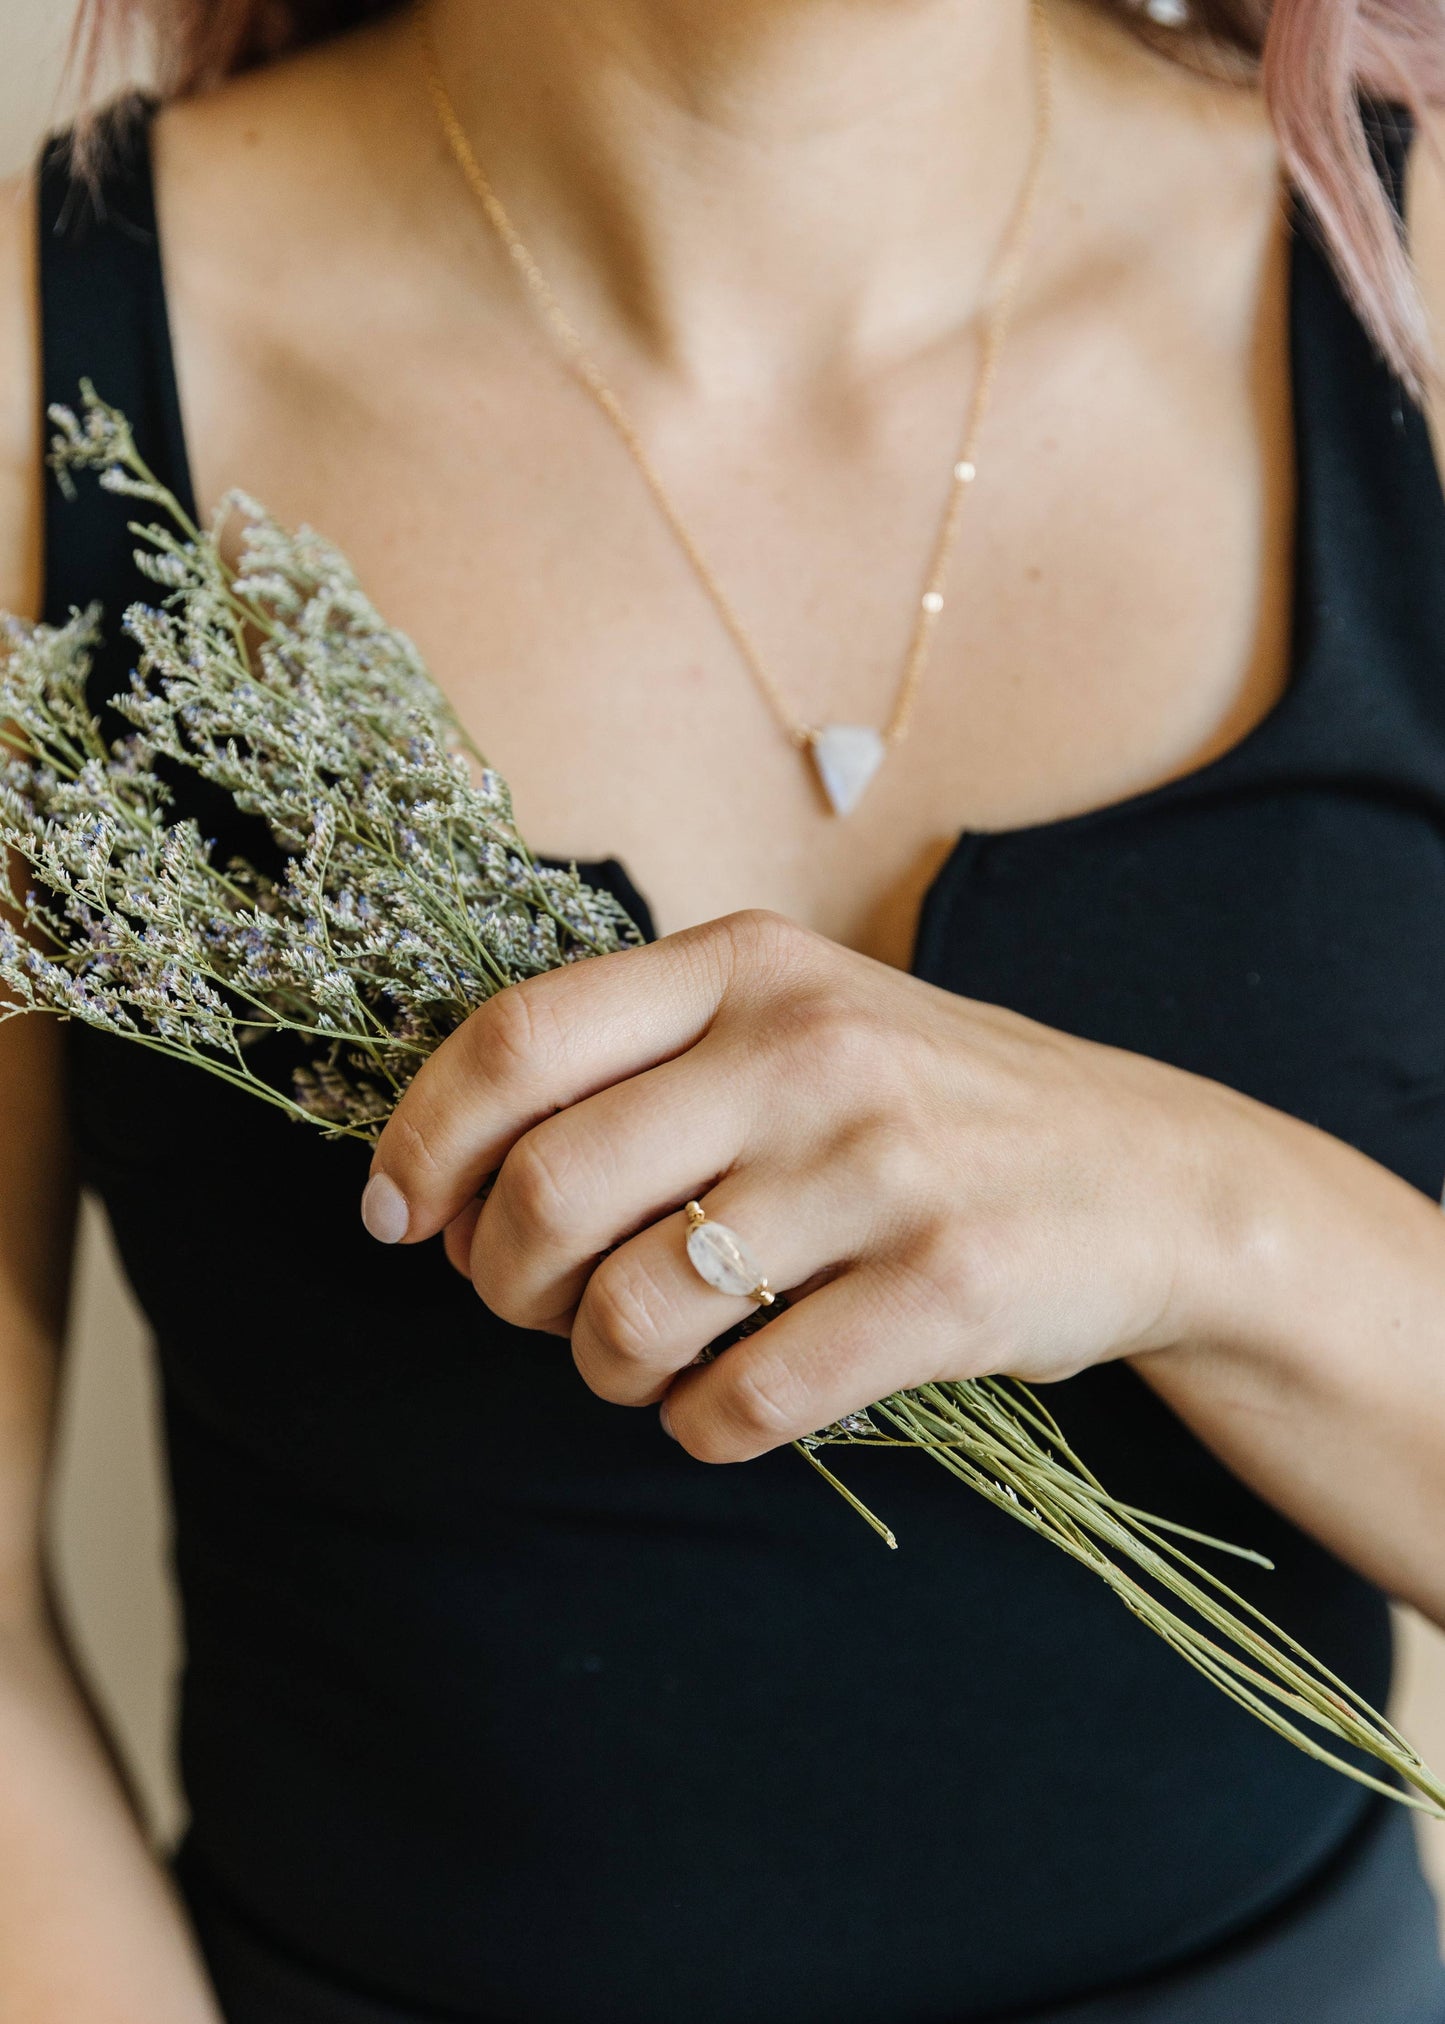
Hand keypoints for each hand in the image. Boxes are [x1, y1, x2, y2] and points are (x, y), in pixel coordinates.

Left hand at [363, 911, 1238, 1460]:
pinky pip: (747, 1398)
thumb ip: (643, 1062)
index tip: (395, 1216)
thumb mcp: (801, 1018)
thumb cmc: (934, 1104)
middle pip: (548, 1187)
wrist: (1154, 1175)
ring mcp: (881, 1167)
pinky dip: (702, 1427)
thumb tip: (453, 1181)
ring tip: (640, 1360)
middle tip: (529, 1306)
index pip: (515, 1040)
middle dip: (500, 1278)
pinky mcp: (946, 1286)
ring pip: (635, 1309)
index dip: (420, 1141)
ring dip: (603, 1366)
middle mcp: (806, 1048)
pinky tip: (725, 1406)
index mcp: (747, 966)